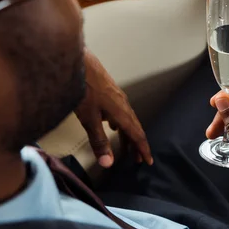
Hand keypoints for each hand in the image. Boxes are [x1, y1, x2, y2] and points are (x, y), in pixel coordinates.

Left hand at [75, 49, 152, 168]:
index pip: (137, 134)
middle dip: (136, 144)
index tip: (148, 161)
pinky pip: (121, 112)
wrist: (79, 64)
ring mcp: (117, 96)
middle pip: (134, 127)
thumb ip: (99, 141)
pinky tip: (112, 125)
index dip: (143, 149)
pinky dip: (121, 124)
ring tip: (125, 147)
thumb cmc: (84, 90)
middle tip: (137, 159)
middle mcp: (123, 104)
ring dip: (128, 134)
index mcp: (122, 113)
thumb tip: (109, 164)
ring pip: (127, 119)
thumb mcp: (89, 119)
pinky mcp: (110, 92)